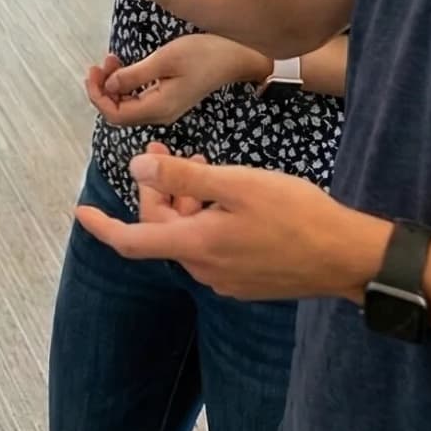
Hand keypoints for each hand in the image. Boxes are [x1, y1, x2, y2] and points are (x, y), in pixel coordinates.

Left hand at [77, 150, 386, 301]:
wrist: (350, 257)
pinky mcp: (248, 280)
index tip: (80, 213)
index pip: (131, 241)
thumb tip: (136, 169)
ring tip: (201, 161)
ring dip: (186, 199)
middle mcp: (205, 269)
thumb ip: (183, 177)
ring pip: (188, 235)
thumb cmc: (297, 215)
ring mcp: (227, 279)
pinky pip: (212, 246)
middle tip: (165, 150)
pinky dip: (207, 216)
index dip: (102, 226)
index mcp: (196, 246)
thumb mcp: (237, 184)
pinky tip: (226, 192)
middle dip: (158, 189)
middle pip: (163, 229)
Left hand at [83, 36, 267, 127]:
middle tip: (102, 62)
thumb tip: (109, 86)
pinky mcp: (169, 98)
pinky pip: (138, 98)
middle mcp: (160, 114)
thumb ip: (134, 76)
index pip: (114, 115)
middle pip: (118, 112)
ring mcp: (165, 108)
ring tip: (112, 59)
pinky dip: (126, 83)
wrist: (238, 56)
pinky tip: (124, 66)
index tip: (93, 70)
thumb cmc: (205, 54)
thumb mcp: (165, 59)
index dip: (97, 95)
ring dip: (113, 84)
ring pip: (127, 105)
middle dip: (103, 88)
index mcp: (158, 108)